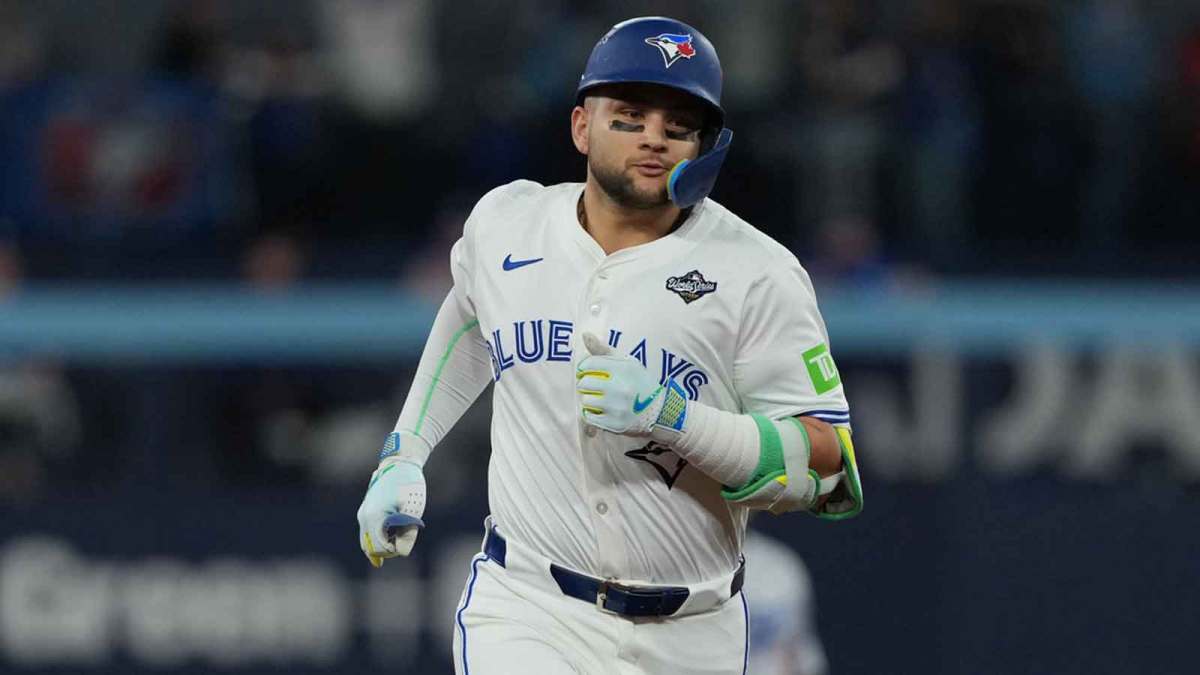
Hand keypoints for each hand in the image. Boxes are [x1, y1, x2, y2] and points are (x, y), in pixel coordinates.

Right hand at [357, 446, 425, 566]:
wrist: (400, 463)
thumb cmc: (409, 485)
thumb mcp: (413, 511)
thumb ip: (408, 534)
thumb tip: (401, 553)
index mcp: (374, 518)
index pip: (380, 549)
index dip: (395, 549)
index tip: (408, 537)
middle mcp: (364, 517)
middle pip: (371, 548)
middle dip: (388, 549)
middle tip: (405, 537)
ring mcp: (363, 514)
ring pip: (368, 541)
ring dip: (383, 543)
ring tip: (401, 531)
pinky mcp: (366, 511)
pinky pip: (368, 532)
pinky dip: (379, 538)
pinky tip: (392, 536)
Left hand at [575, 332, 688, 435]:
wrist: (661, 411)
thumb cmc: (640, 383)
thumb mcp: (627, 362)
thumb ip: (604, 350)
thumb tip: (585, 335)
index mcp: (624, 369)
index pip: (588, 364)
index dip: (584, 368)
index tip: (588, 371)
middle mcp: (620, 388)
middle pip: (584, 383)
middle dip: (586, 384)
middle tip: (594, 386)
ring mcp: (617, 408)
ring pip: (585, 401)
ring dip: (589, 400)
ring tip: (600, 399)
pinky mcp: (614, 424)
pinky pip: (589, 417)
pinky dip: (592, 413)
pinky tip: (603, 410)